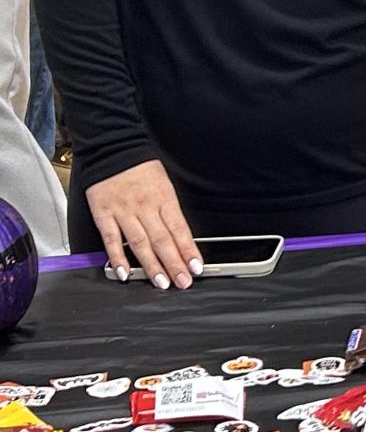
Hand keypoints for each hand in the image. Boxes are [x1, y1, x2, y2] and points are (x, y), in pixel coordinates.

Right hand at [85, 160, 198, 289]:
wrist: (114, 149)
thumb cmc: (142, 169)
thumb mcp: (165, 185)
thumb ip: (169, 212)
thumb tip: (181, 238)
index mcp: (164, 198)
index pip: (180, 229)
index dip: (189, 250)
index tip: (197, 267)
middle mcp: (146, 207)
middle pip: (163, 239)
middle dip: (174, 263)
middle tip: (183, 281)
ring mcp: (124, 211)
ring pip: (140, 243)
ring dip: (151, 265)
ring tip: (161, 282)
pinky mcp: (104, 214)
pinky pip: (111, 239)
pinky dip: (117, 258)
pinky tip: (124, 273)